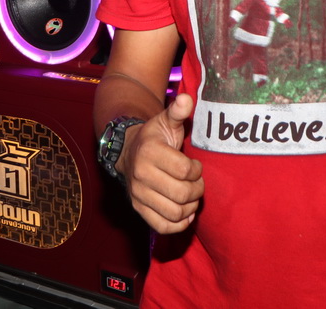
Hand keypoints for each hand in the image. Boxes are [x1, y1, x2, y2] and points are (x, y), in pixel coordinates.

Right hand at [117, 93, 204, 233]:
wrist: (128, 152)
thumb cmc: (154, 137)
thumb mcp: (165, 121)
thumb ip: (177, 111)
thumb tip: (186, 99)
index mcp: (149, 152)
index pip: (184, 170)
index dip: (196, 170)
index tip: (195, 165)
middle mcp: (140, 175)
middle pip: (181, 194)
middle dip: (197, 189)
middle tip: (197, 182)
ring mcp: (138, 194)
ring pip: (174, 213)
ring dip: (190, 207)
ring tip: (192, 196)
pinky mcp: (138, 209)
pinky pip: (162, 226)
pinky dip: (179, 224)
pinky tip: (185, 212)